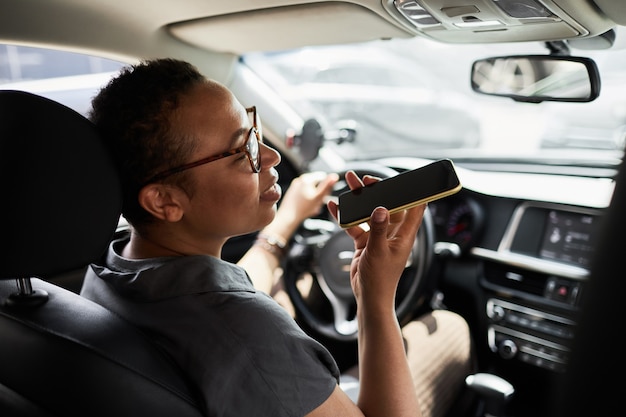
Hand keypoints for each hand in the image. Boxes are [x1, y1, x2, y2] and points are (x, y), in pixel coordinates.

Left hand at [278, 171, 338, 224]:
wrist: (288, 217)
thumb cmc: (303, 209)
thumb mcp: (319, 197)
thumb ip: (327, 186)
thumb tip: (334, 176)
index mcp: (307, 179)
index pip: (322, 177)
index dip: (326, 186)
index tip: (324, 195)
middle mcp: (299, 180)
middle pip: (315, 184)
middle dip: (318, 193)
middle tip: (317, 203)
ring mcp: (294, 186)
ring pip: (309, 190)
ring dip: (313, 197)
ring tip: (311, 207)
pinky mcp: (291, 193)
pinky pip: (302, 194)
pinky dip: (306, 199)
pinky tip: (305, 207)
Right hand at [327, 170, 424, 308]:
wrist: (369, 298)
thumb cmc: (381, 280)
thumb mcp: (378, 252)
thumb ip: (379, 229)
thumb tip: (381, 208)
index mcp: (404, 235)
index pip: (414, 208)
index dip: (412, 192)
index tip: (406, 179)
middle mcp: (393, 233)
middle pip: (387, 205)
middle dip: (377, 191)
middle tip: (365, 179)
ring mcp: (379, 237)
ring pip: (369, 213)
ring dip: (359, 201)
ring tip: (349, 184)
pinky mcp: (366, 242)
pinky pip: (356, 225)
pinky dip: (346, 217)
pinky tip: (335, 207)